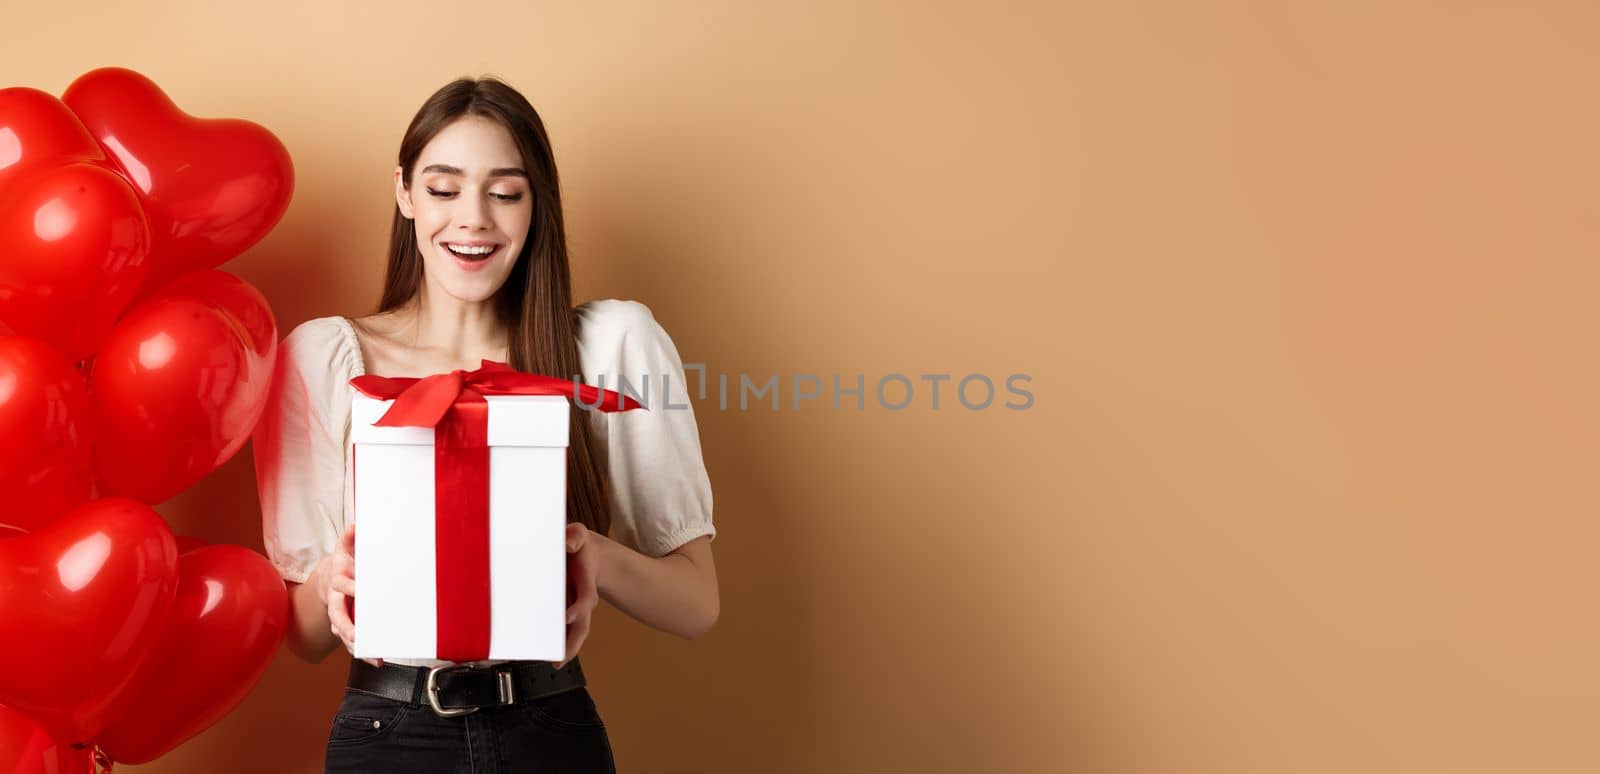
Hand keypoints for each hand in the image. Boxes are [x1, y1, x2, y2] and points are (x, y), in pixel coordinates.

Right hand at [326, 521, 380, 667]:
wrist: (332, 575)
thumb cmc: (346, 560)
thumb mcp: (346, 546)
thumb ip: (351, 537)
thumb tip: (355, 526)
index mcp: (338, 579)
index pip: (340, 585)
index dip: (349, 587)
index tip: (360, 590)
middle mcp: (336, 599)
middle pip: (338, 617)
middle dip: (348, 628)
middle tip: (359, 637)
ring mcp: (340, 613)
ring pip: (345, 632)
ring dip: (357, 645)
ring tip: (374, 657)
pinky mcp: (348, 622)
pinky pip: (353, 638)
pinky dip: (363, 650)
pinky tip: (376, 658)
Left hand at [556, 522, 601, 669]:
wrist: (590, 556)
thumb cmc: (580, 547)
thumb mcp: (579, 535)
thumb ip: (575, 536)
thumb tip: (568, 544)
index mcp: (585, 581)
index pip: (585, 598)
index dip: (578, 608)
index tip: (568, 617)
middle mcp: (582, 599)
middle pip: (582, 625)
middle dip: (573, 641)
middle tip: (560, 656)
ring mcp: (574, 608)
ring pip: (574, 633)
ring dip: (566, 648)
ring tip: (554, 662)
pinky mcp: (564, 612)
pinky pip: (563, 630)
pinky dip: (557, 643)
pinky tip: (545, 655)